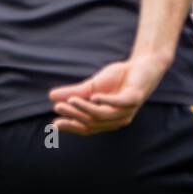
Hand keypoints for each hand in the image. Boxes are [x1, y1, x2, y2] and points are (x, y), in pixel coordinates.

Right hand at [49, 53, 169, 134]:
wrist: (141, 65)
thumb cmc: (118, 79)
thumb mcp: (92, 87)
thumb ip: (75, 93)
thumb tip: (51, 96)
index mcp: (107, 120)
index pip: (87, 128)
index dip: (72, 127)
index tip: (54, 125)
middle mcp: (118, 119)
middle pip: (93, 122)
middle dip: (74, 116)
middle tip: (58, 108)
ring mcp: (128, 110)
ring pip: (103, 114)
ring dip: (86, 109)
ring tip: (71, 101)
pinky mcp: (135, 98)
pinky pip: (120, 103)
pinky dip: (106, 101)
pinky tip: (94, 97)